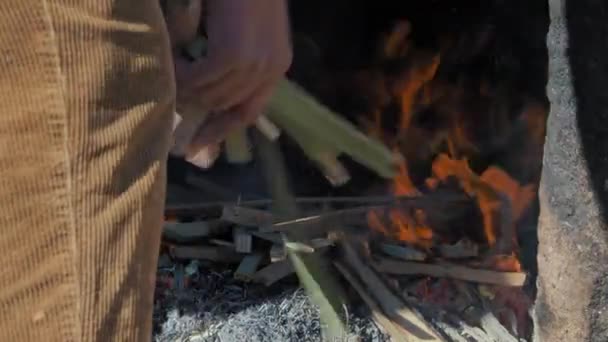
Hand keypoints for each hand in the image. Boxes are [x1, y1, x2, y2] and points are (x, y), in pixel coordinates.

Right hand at [175, 0, 291, 156]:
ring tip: (170, 72)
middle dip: (196, 107)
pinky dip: (180, 74)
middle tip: (171, 99)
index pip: (249, 112)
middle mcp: (270, 70)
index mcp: (277, 66)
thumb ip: (236, 59)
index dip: (221, 130)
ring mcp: (253, 65)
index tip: (196, 146)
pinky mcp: (233, 56)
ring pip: (210, 95)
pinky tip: (172, 60)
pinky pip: (197, 80)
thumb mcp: (245, 31)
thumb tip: (203, 90)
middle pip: (225, 106)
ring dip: (186, 88)